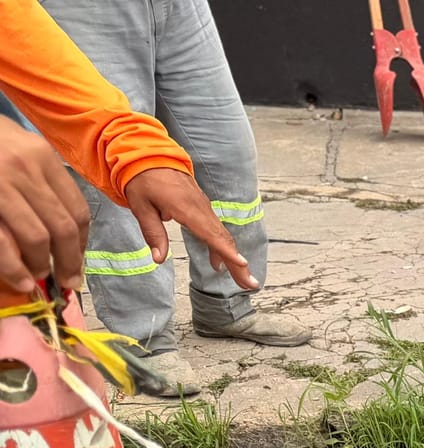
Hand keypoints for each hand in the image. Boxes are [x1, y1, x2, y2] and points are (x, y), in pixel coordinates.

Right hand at [0, 119, 90, 293]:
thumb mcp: (17, 148)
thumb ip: (39, 179)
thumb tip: (61, 230)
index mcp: (41, 156)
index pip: (77, 208)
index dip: (81, 242)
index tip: (77, 260)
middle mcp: (24, 169)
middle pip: (63, 227)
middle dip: (70, 262)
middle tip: (68, 281)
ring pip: (37, 238)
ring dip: (42, 265)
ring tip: (39, 276)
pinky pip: (3, 242)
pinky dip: (14, 268)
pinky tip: (21, 281)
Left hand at [124, 168, 257, 289]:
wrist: (149, 154)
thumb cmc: (142, 179)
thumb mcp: (141, 206)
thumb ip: (153, 233)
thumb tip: (158, 259)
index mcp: (186, 209)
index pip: (211, 234)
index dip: (227, 251)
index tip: (242, 264)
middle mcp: (201, 209)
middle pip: (224, 239)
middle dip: (238, 264)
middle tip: (251, 285)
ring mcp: (203, 208)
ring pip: (222, 236)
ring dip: (233, 258)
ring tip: (242, 280)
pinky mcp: (202, 208)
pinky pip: (216, 230)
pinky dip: (222, 247)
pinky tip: (217, 262)